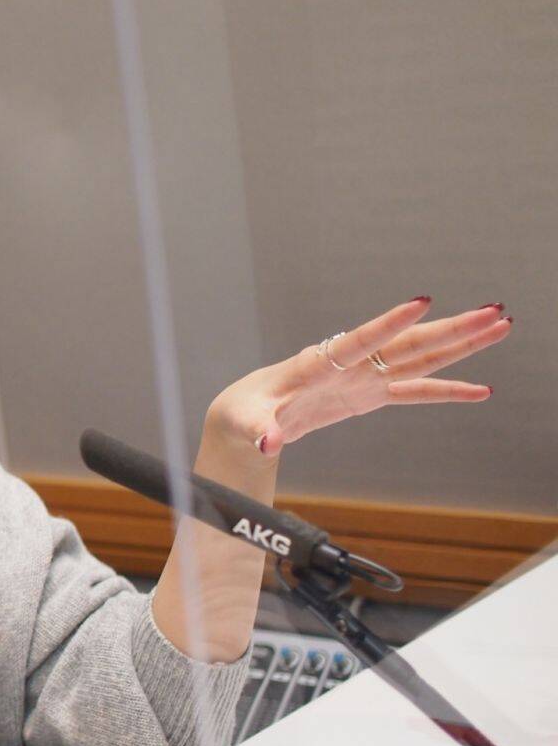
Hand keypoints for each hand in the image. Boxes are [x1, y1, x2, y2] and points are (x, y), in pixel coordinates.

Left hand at [206, 296, 512, 460]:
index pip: (359, 340)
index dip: (389, 323)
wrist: (249, 414)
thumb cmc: (244, 412)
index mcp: (318, 364)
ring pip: (419, 358)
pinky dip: (446, 391)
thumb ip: (259, 429)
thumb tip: (268, 443)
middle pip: (407, 343)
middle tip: (493, 310)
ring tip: (500, 325)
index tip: (422, 302)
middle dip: (452, 328)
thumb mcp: (246, 422)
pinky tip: (481, 390)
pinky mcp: (370, 396)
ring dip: (461, 344)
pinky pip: (414, 391)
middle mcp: (349, 365)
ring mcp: (364, 379)